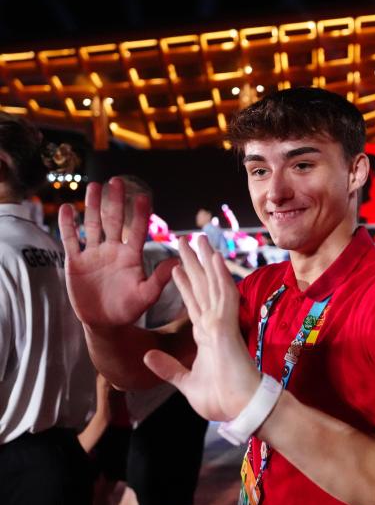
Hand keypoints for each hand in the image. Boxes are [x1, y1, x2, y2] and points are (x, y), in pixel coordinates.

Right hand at [58, 179, 176, 327]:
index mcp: (132, 256)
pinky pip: (71, 240)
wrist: (105, 322)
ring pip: (93, 225)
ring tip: (94, 187)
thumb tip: (177, 261)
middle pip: (115, 221)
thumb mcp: (146, 296)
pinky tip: (67, 209)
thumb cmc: (129, 309)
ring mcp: (94, 254)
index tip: (143, 197)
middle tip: (117, 181)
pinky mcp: (76, 261)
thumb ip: (160, 279)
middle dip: (116, 202)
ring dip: (92, 206)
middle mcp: (114, 250)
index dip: (140, 215)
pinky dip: (68, 225)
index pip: (138, 231)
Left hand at [143, 236, 258, 421]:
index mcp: (206, 338)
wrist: (240, 408)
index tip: (176, 267)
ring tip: (198, 239)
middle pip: (201, 287)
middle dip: (193, 264)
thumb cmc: (221, 400)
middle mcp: (214, 325)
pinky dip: (219, 275)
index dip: (184, 285)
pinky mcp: (225, 326)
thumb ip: (168, 369)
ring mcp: (221, 323)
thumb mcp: (186, 383)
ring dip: (205, 261)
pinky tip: (214, 257)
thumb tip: (146, 357)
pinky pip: (223, 295)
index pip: (193, 304)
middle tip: (185, 240)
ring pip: (212, 284)